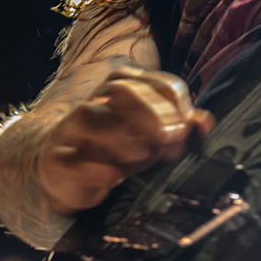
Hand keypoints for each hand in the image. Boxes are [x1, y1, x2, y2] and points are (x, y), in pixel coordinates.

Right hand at [36, 67, 215, 212]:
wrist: (67, 174)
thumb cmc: (118, 150)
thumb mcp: (155, 139)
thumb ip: (183, 130)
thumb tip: (204, 122)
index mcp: (126, 87)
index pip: (160, 84)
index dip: (178, 109)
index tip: (183, 133)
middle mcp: (96, 101)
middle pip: (125, 91)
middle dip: (153, 116)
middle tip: (167, 141)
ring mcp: (72, 129)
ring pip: (91, 117)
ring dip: (124, 138)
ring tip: (143, 157)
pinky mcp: (56, 160)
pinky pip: (71, 160)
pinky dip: (94, 169)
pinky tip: (114, 177)